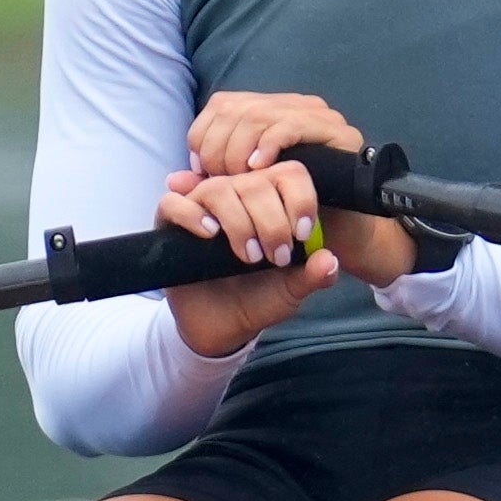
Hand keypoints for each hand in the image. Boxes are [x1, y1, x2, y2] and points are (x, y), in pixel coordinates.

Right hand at [158, 88, 416, 353]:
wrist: (224, 327)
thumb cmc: (260, 297)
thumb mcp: (292, 288)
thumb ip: (313, 275)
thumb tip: (329, 260)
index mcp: (271, 199)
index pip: (289, 174)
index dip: (300, 198)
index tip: (304, 234)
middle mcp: (237, 194)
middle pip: (255, 182)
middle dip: (272, 221)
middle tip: (277, 257)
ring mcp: (202, 205)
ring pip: (218, 189)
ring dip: (239, 222)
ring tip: (249, 256)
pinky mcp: (171, 223)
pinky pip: (173, 203)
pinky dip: (191, 214)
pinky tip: (210, 234)